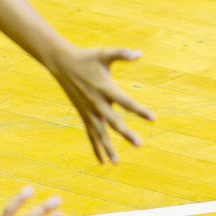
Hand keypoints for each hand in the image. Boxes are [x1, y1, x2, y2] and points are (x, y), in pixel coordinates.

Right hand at [46, 44, 153, 162]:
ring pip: (99, 133)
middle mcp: (96, 103)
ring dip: (108, 147)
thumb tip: (141, 54)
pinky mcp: (83, 115)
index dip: (139, 110)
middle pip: (113, 121)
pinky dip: (95, 147)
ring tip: (116, 162)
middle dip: (126, 133)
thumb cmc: (88, 57)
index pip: (125, 102)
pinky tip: (101, 161)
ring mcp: (88, 111)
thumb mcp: (105, 53)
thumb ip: (123, 54)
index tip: (153, 118)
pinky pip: (90, 134)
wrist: (62, 64)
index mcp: (105, 88)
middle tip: (139, 144)